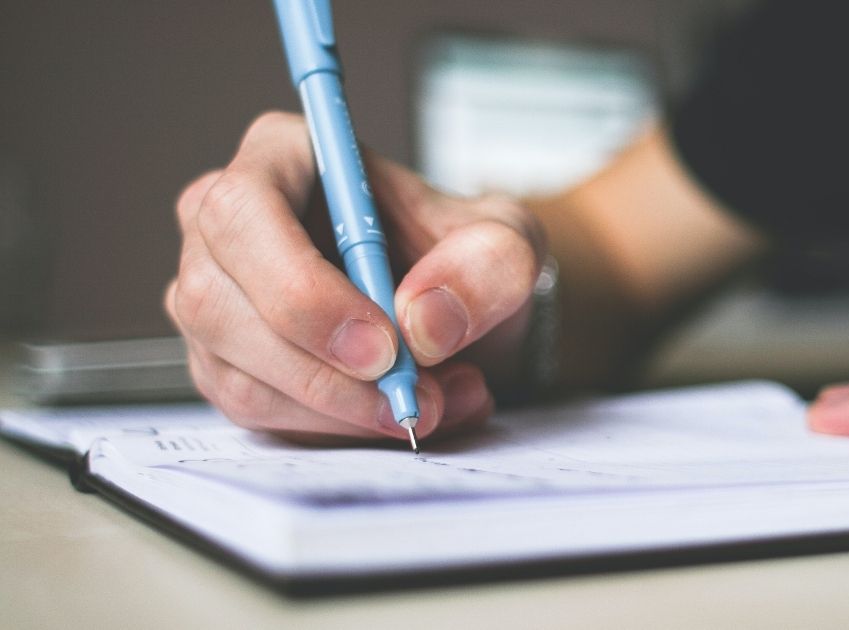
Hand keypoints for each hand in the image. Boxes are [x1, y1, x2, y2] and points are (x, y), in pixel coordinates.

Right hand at [165, 112, 544, 442]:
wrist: (459, 310)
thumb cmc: (465, 256)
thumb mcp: (509, 242)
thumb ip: (487, 265)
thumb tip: (423, 322)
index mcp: (283, 156)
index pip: (244, 213)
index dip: (302, 288)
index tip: (383, 346)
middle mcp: (225, 224)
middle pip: (218, 304)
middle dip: (325, 372)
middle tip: (415, 398)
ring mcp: (214, 299)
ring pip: (239, 374)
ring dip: (344, 411)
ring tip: (437, 402)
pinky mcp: (226, 365)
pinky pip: (258, 414)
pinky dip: (337, 430)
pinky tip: (400, 412)